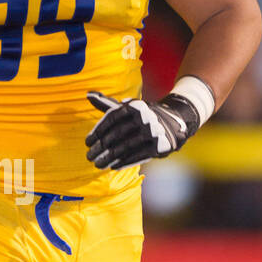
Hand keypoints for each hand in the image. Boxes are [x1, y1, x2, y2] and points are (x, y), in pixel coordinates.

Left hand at [85, 89, 200, 169]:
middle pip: (116, 134)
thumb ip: (107, 104)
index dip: (97, 132)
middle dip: (100, 148)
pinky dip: (124, 162)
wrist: (174, 122)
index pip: (111, 119)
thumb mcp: (127, 108)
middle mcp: (144, 117)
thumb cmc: (142, 117)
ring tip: (98, 165)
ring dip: (109, 158)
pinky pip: (138, 155)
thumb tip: (88, 94)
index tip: (87, 143)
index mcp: (134, 106)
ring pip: (125, 147)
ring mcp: (153, 131)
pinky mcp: (159, 145)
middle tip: (89, 157)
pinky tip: (113, 166)